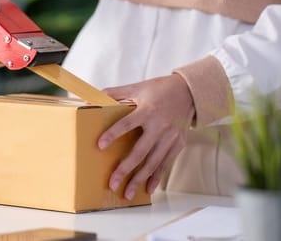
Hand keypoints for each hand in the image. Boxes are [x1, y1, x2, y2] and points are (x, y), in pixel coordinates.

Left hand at [97, 74, 194, 199]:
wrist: (189, 92)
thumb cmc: (159, 89)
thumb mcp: (137, 87)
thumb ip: (114, 93)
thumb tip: (91, 97)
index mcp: (147, 110)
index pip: (126, 124)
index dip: (113, 134)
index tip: (100, 145)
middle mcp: (159, 126)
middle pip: (140, 151)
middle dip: (125, 169)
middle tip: (112, 183)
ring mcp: (170, 137)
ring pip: (153, 162)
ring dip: (139, 179)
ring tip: (127, 193)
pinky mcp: (178, 144)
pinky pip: (166, 164)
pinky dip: (156, 177)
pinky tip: (147, 189)